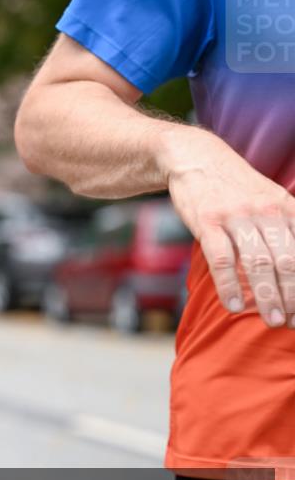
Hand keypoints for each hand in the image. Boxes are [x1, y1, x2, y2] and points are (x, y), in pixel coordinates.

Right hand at [164, 130, 294, 327]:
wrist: (195, 157)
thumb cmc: (233, 186)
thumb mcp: (269, 198)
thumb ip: (285, 225)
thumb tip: (291, 263)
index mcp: (286, 208)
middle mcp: (266, 212)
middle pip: (288, 261)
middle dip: (293, 295)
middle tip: (293, 322)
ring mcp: (236, 217)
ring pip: (258, 263)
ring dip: (267, 296)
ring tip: (273, 320)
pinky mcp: (208, 222)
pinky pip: (222, 259)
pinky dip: (229, 285)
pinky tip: (233, 305)